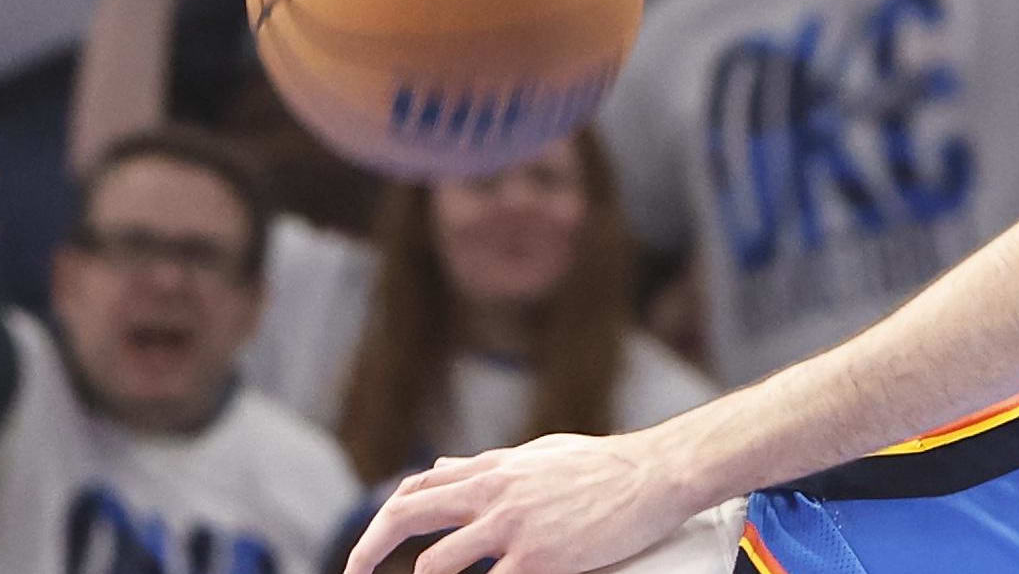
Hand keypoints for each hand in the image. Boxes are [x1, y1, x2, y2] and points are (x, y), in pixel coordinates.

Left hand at [347, 431, 708, 573]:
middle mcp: (491, 492)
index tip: (367, 552)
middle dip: (369, 549)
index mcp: (490, 469)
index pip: (416, 490)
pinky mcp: (538, 559)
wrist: (651, 475)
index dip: (383, 522)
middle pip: (407, 515)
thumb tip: (441, 468)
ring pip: (436, 563)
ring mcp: (511, 527)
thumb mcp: (534, 456)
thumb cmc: (600, 466)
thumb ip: (484, 466)